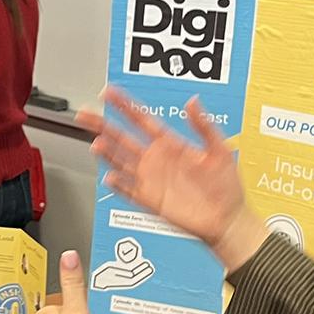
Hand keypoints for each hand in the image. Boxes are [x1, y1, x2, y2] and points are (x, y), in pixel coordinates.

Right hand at [77, 87, 266, 272]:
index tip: (109, 93)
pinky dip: (118, 185)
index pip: (141, 120)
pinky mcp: (151, 200)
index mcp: (170, 144)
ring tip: (96, 142)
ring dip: (107, 153)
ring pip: (120, 162)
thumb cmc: (227, 187)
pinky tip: (110, 177)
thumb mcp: (220, 149)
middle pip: (121, 138)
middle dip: (102, 125)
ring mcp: (151, 180)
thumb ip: (204, 126)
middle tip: (85, 114)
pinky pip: (129, 191)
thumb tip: (193, 102)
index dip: (124, 106)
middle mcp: (156, 160)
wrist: (228, 220)